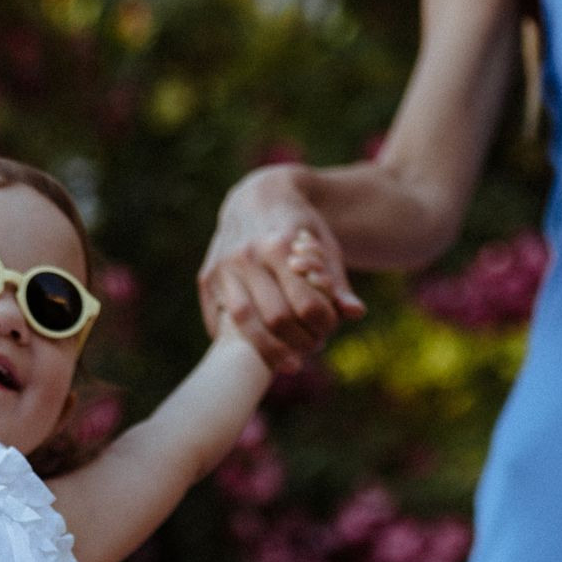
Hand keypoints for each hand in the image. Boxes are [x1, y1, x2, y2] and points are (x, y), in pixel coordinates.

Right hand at [199, 164, 364, 374]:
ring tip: (290, 363)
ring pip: (243, 324)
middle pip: (276, 318)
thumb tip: (355, 314)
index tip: (329, 328)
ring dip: (270, 352)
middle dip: (300, 341)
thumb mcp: (324, 246)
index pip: (306, 304)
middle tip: (313, 346)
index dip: (323, 325)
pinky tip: (260, 351)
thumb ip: (338, 282)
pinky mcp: (206, 279)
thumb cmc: (298, 227)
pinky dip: (239, 343)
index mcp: (280, 245)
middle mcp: (247, 256)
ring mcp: (222, 268)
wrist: (257, 197)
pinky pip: (220, 322)